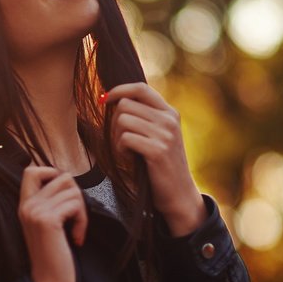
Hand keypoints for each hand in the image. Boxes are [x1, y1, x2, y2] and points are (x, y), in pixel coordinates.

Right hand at [18, 166, 87, 281]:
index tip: (64, 195)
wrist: (49, 281)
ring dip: (81, 210)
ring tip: (76, 229)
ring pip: (72, 190)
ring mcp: (36, 211)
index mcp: (24, 205)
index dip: (53, 173)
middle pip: (62, 177)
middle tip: (75, 217)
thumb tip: (68, 181)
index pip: (32, 170)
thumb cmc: (53, 255)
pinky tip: (76, 237)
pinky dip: (82, 221)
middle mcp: (27, 205)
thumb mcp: (46, 224)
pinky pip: (76, 205)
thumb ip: (50, 202)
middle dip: (76, 195)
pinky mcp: (48, 220)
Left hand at [106, 82, 206, 235]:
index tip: (104, 99)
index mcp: (169, 112)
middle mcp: (169, 119)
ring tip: (127, 152)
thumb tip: (114, 100)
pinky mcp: (157, 150)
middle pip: (125, 105)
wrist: (178, 193)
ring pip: (123, 121)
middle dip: (114, 123)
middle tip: (121, 141)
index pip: (140, 88)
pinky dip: (120, 151)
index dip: (119, 90)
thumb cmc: (160, 165)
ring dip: (117, 138)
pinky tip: (129, 159)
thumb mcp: (158, 136)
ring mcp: (165, 134)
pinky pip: (125, 139)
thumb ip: (144, 118)